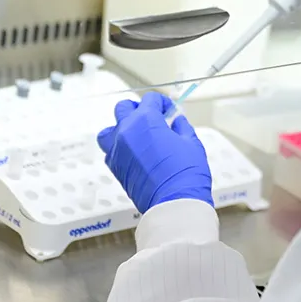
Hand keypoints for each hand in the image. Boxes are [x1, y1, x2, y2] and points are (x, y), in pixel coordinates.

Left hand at [97, 92, 211, 212]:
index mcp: (146, 120)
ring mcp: (117, 150)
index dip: (162, 102)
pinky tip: (134, 154)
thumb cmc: (184, 174)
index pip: (150, 99)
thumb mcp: (191, 143)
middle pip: (124, 108)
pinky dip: (119, 148)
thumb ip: (181, 127)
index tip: (169, 109)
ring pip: (109, 130)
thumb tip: (177, 121)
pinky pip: (110, 151)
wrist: (174, 202)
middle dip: (138, 109)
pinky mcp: (115, 168)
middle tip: (153, 117)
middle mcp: (127, 132)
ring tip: (137, 135)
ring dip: (121, 128)